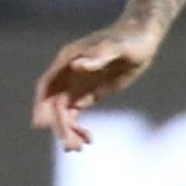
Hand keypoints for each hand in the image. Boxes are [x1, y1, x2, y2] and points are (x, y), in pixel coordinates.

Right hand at [31, 20, 164, 150]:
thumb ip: (98, 57)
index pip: (47, 86)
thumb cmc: (131, 39)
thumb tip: (75, 66)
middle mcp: (69, 74)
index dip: (41, 105)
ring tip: (78, 148)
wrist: (145, 37)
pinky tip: (88, 140)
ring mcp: (78, 84)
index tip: (40, 124)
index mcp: (68, 60)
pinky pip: (76, 114)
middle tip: (70, 145)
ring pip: (64, 113)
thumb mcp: (117, 48)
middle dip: (59, 125)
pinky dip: (78, 128)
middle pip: (55, 104)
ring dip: (67, 130)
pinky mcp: (89, 93)